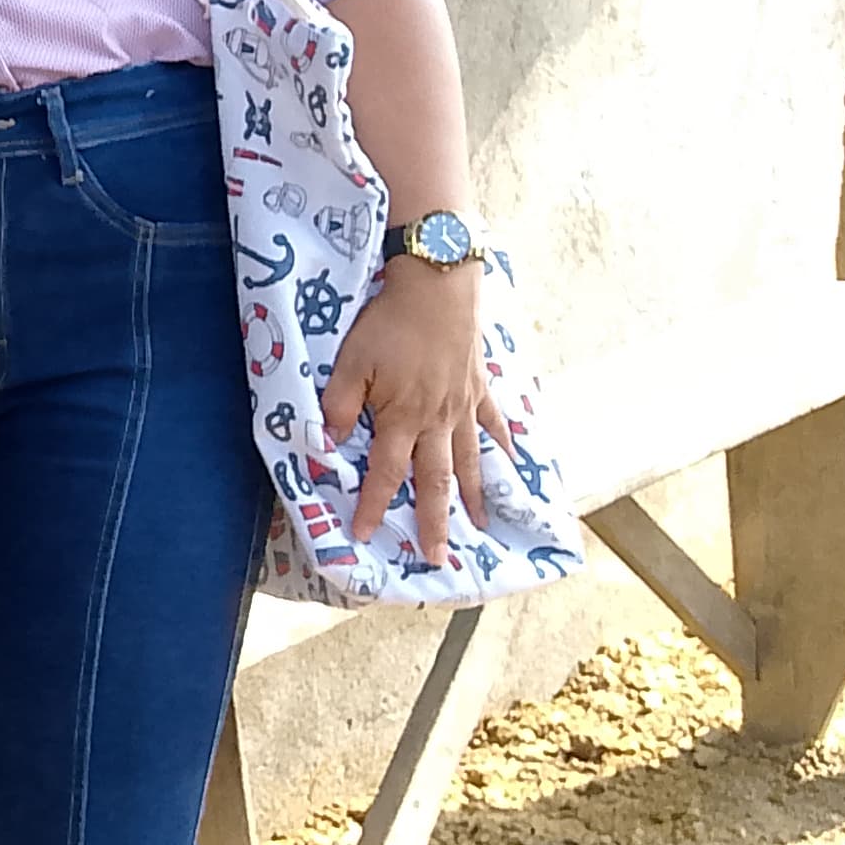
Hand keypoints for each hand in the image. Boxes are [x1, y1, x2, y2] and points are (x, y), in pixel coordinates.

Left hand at [323, 257, 506, 564]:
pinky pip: (495, 424)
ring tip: (481, 528)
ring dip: (474, 498)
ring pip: (470, 461)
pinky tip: (513, 467)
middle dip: (435, 523)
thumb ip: (339, 405)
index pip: (384, 474)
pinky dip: (504, 448)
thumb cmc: (389, 322)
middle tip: (437, 558)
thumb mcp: (351, 362)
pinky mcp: (480, 387)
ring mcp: (463, 406)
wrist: (437, 286)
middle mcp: (437, 421)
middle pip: (436, 481)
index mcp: (401, 418)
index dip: (373, 506)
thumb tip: (331, 444)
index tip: (364, 535)